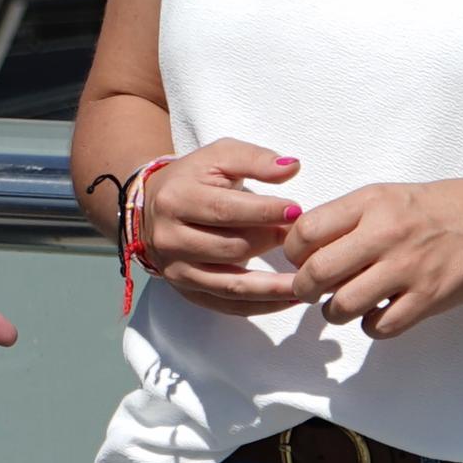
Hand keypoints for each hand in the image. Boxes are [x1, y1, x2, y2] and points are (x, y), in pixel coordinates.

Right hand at [126, 139, 308, 317]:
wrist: (155, 206)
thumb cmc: (195, 178)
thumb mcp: (220, 156)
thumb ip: (255, 159)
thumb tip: (291, 168)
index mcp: (175, 200)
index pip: (225, 210)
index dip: (265, 212)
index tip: (296, 211)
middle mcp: (170, 239)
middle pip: (230, 248)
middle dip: (271, 243)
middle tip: (304, 239)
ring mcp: (176, 270)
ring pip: (231, 284)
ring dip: (274, 286)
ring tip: (307, 280)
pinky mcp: (187, 292)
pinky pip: (229, 306)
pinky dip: (262, 306)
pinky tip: (290, 297)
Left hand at [287, 176, 462, 342]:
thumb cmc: (436, 208)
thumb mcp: (386, 197)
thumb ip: (347, 219)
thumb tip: (303, 249)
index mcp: (370, 203)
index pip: (306, 231)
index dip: (292, 253)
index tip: (300, 260)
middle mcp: (385, 234)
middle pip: (317, 272)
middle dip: (304, 289)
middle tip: (312, 291)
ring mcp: (408, 268)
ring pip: (343, 306)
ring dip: (334, 312)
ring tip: (344, 304)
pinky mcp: (428, 297)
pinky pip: (380, 326)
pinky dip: (370, 326)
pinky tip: (377, 313)